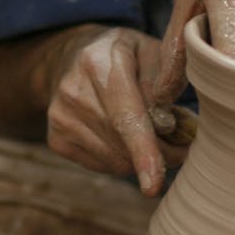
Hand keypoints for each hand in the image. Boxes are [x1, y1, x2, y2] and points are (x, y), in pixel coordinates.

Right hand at [46, 26, 189, 195]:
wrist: (71, 57)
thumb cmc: (123, 56)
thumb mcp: (151, 50)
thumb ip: (169, 79)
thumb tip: (174, 122)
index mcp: (99, 63)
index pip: (126, 117)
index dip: (143, 152)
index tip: (153, 185)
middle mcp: (73, 91)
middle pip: (124, 145)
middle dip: (160, 154)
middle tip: (179, 143)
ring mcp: (59, 117)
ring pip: (115, 161)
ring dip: (141, 158)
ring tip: (149, 135)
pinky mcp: (55, 139)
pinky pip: (102, 165)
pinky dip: (121, 158)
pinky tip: (121, 137)